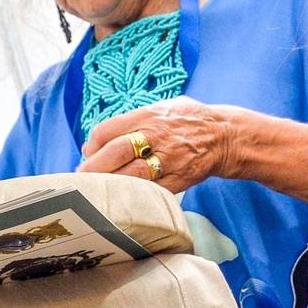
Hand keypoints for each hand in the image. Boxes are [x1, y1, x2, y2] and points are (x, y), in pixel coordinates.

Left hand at [79, 97, 244, 191]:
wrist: (225, 136)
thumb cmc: (188, 121)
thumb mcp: (161, 108)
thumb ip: (131, 121)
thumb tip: (97, 140)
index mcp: (148, 116)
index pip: (107, 130)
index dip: (91, 146)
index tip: (87, 156)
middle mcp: (156, 136)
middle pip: (115, 153)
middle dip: (92, 169)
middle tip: (81, 180)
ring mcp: (168, 159)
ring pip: (131, 176)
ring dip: (110, 185)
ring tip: (98, 192)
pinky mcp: (179, 179)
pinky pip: (151, 191)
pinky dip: (133, 196)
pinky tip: (123, 199)